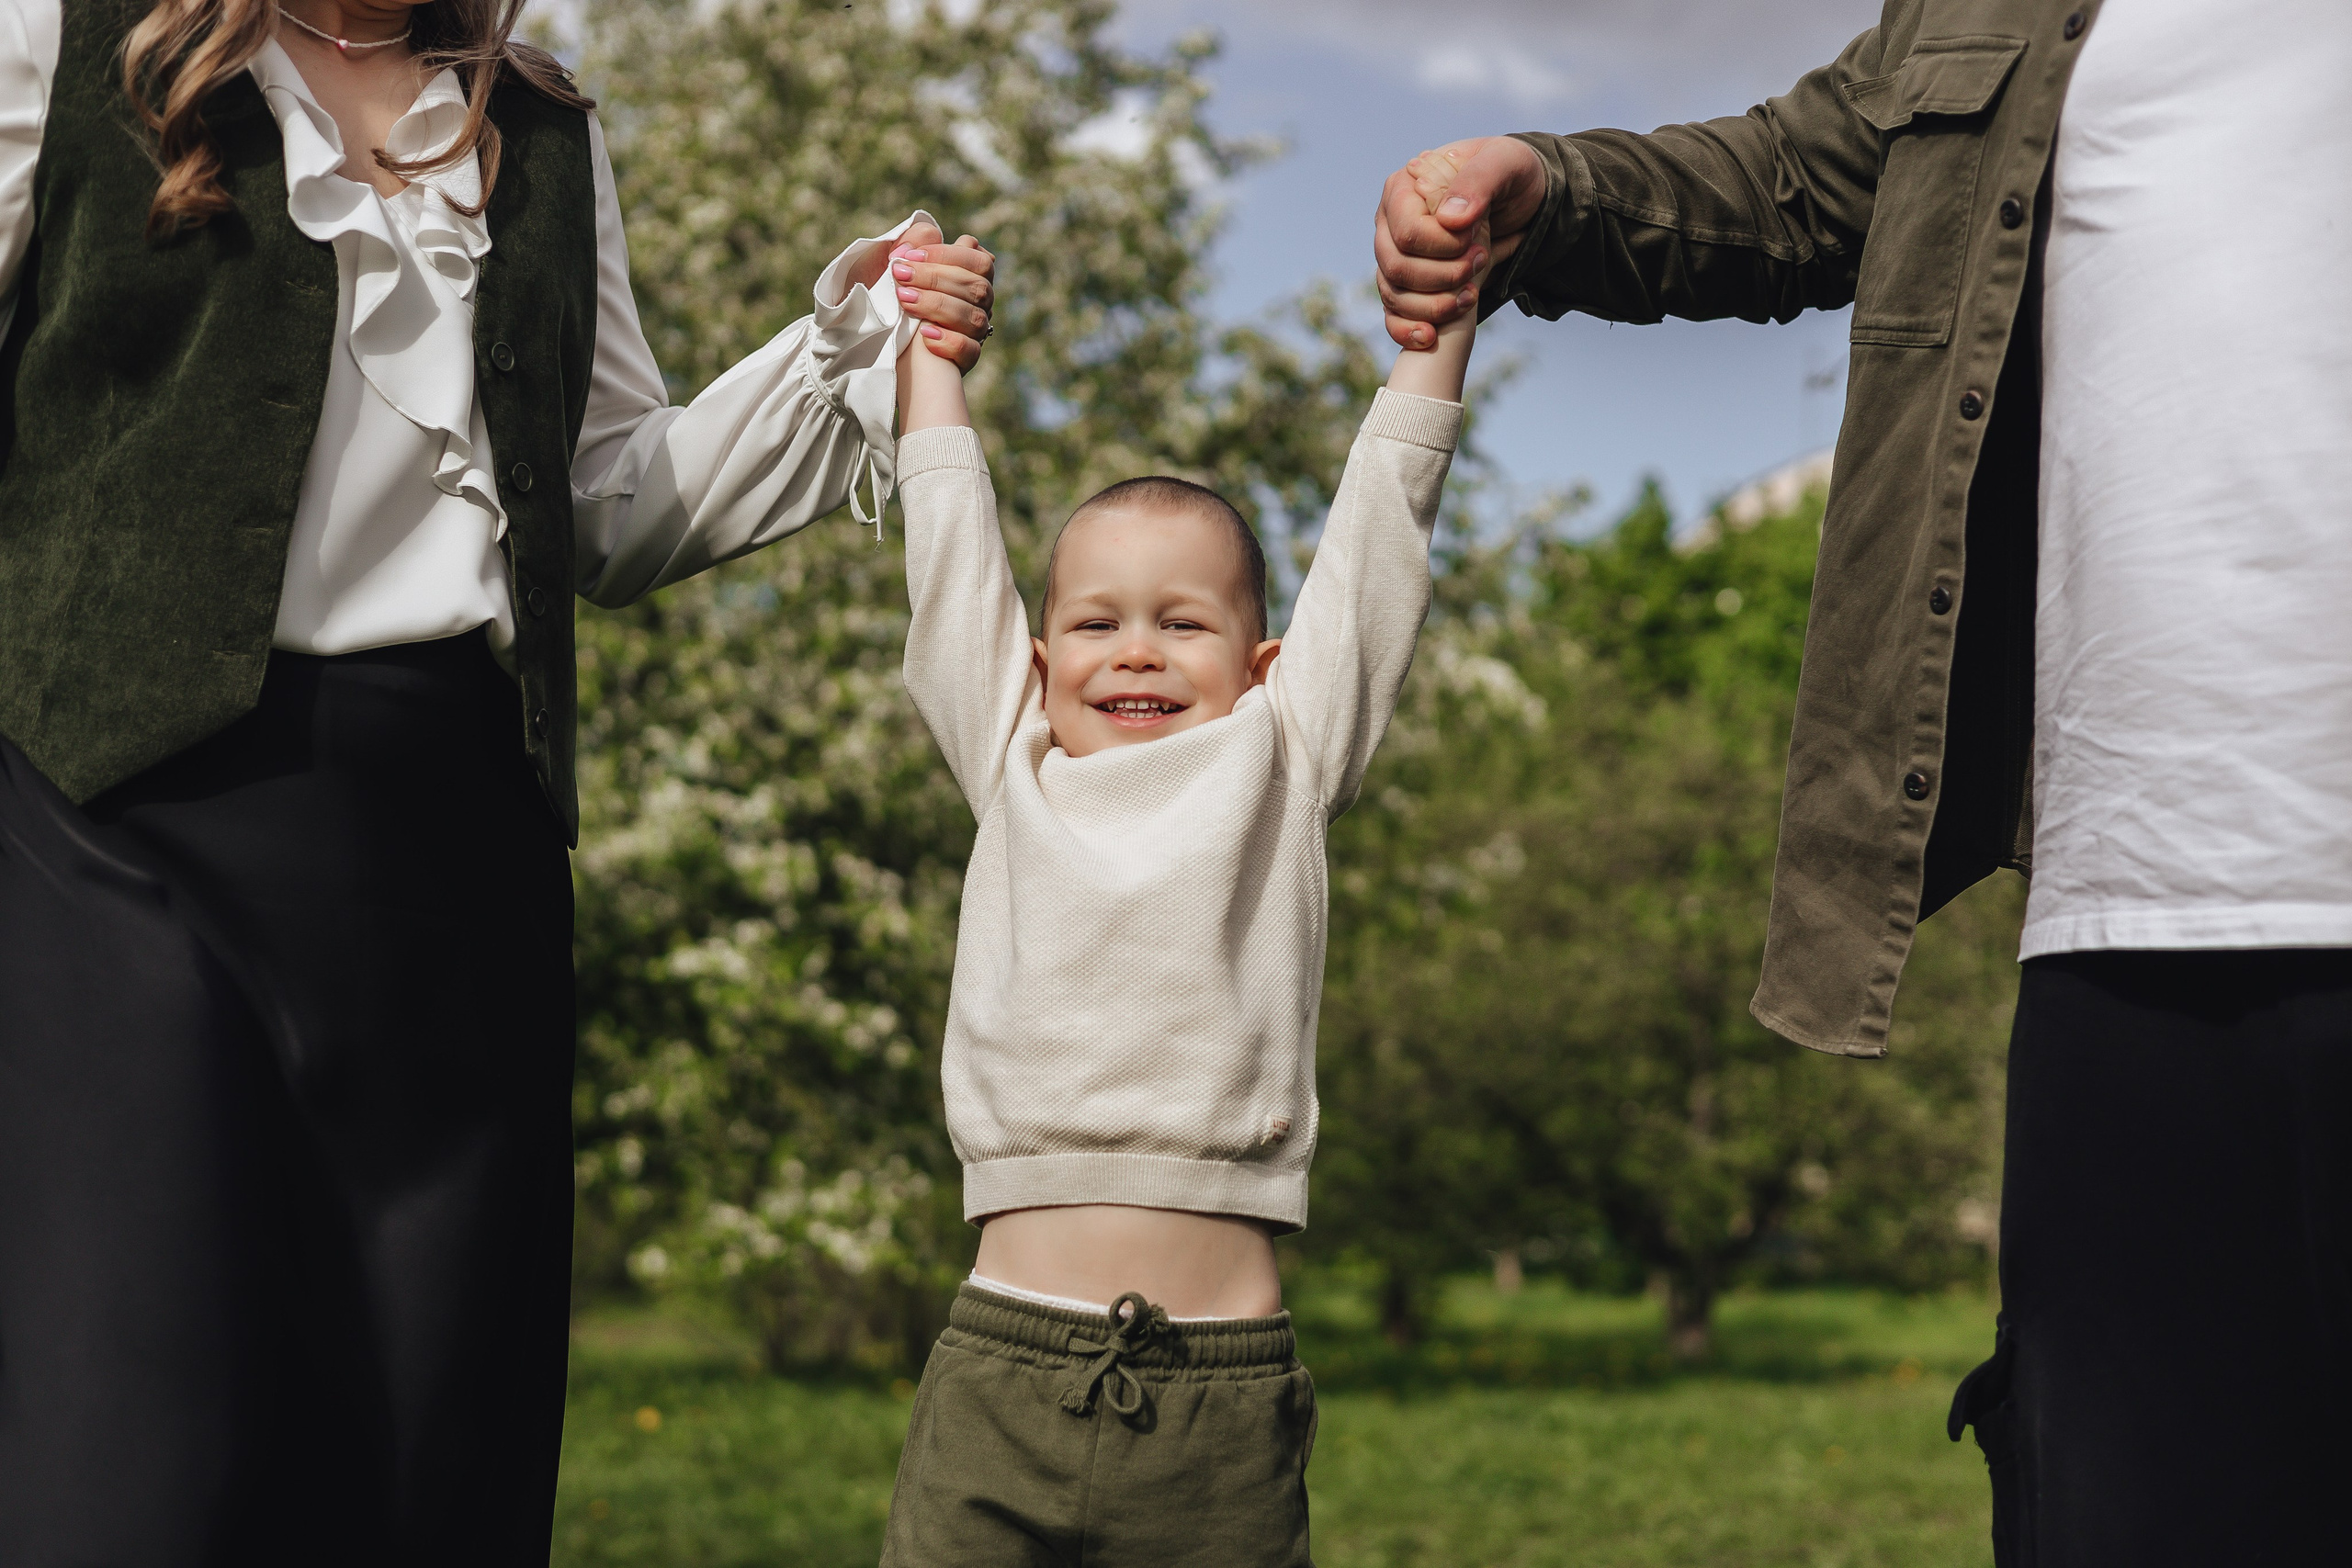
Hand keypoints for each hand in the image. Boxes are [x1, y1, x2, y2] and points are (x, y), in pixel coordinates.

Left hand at [875, 223, 994, 372]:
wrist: (876, 338)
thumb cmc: (888, 294)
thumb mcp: (894, 262)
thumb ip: (914, 241)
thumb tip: (929, 237)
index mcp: (970, 277)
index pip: (979, 261)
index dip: (947, 255)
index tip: (909, 256)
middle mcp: (978, 304)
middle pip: (977, 287)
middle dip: (936, 278)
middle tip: (900, 275)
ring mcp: (975, 332)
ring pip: (974, 318)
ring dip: (938, 306)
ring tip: (904, 300)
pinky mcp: (965, 359)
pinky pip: (970, 351)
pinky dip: (950, 341)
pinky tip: (925, 335)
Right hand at [1374, 135, 1545, 349]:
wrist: (1521, 198)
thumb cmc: (1510, 173)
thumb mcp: (1504, 163)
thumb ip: (1477, 182)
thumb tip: (1449, 220)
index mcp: (1403, 188)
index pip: (1407, 233)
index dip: (1444, 247)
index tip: (1478, 241)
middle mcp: (1389, 224)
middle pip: (1397, 267)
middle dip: (1443, 277)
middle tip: (1481, 262)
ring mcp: (1394, 256)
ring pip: (1394, 295)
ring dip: (1434, 305)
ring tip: (1471, 297)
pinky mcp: (1405, 284)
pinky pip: (1393, 315)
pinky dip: (1408, 330)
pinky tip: (1430, 336)